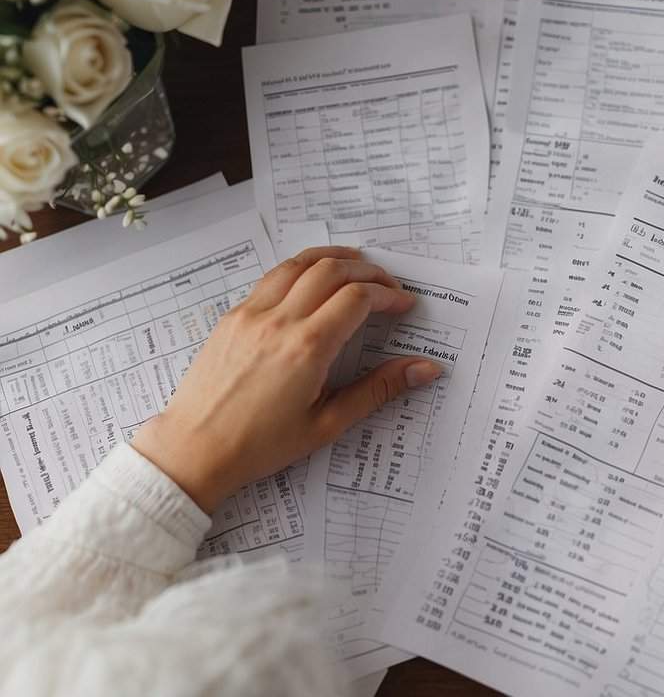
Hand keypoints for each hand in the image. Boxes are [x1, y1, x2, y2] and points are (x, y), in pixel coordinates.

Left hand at [133, 247, 441, 513]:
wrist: (193, 450)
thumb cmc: (259, 445)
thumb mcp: (327, 424)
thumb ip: (378, 390)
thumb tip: (424, 369)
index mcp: (307, 348)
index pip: (358, 297)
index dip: (388, 294)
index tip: (404, 304)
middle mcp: (279, 321)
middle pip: (333, 269)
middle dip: (368, 271)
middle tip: (388, 285)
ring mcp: (251, 313)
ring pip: (299, 263)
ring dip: (333, 258)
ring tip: (356, 265)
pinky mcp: (233, 317)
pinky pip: (272, 276)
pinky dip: (301, 268)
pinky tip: (313, 281)